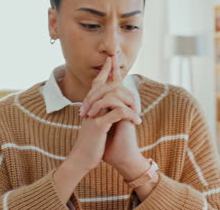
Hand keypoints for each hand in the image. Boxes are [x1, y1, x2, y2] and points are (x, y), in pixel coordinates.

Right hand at [67, 57, 140, 171]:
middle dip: (118, 79)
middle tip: (132, 86)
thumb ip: (103, 113)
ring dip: (130, 103)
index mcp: (90, 106)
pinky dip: (130, 115)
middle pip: (106, 85)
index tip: (111, 59)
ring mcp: (93, 115)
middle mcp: (90, 107)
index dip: (104, 71)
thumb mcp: (97, 125)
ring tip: (138, 112)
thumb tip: (114, 105)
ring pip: (113, 96)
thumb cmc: (91, 144)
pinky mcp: (98, 125)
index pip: (97, 84)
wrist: (81, 160)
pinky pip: (118, 113)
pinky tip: (137, 122)